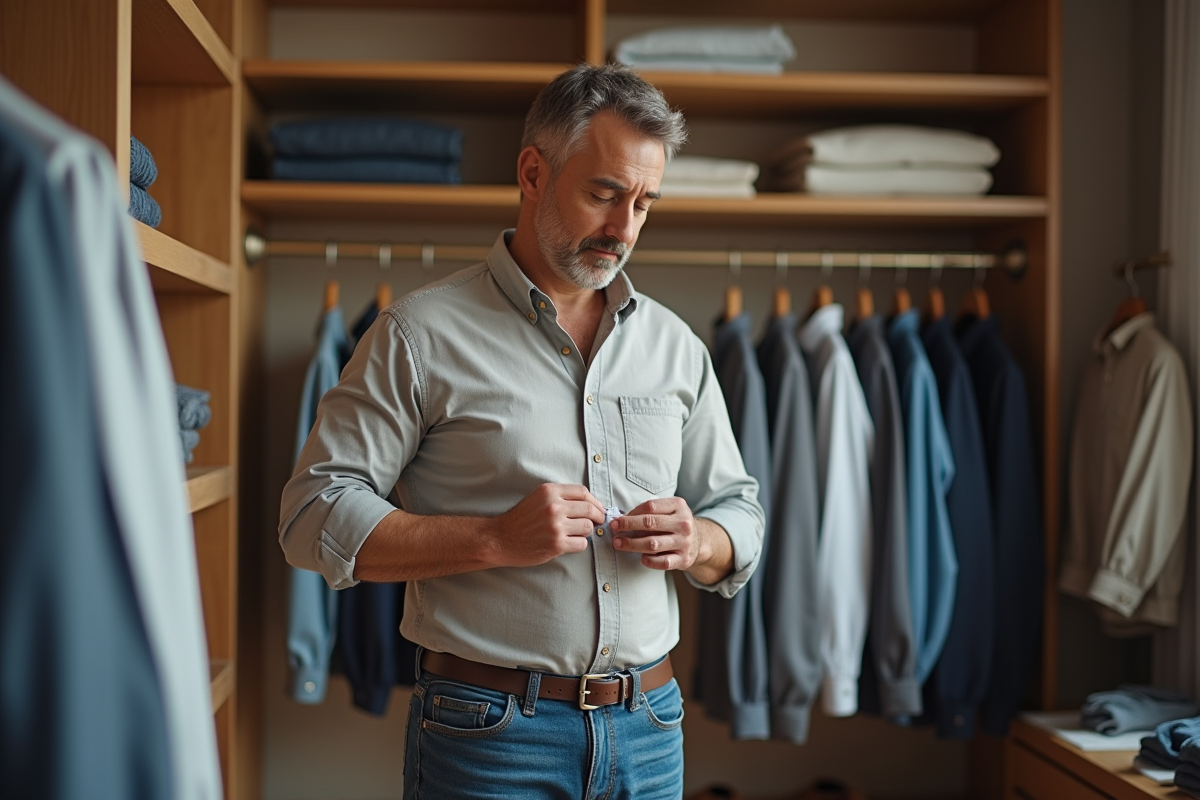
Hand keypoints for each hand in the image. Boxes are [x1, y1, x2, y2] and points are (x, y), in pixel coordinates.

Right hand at [491, 483, 605, 567]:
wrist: (500, 539)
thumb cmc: (520, 519)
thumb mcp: (538, 498)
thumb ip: (560, 497)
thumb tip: (589, 502)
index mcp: (549, 491)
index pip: (583, 492)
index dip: (595, 501)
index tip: (598, 508)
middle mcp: (554, 506)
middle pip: (589, 509)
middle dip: (597, 516)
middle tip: (598, 521)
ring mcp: (556, 526)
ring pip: (588, 527)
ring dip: (586, 531)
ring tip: (576, 533)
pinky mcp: (556, 544)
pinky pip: (581, 543)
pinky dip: (579, 544)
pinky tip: (569, 543)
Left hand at [609, 497, 699, 571]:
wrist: (699, 541)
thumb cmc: (676, 524)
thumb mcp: (670, 510)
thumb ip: (650, 512)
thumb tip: (622, 518)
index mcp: (679, 506)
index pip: (651, 506)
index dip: (632, 512)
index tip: (618, 518)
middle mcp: (683, 523)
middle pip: (650, 523)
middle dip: (628, 525)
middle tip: (613, 528)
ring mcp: (684, 542)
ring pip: (653, 544)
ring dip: (632, 544)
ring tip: (618, 544)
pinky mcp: (683, 559)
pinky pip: (663, 562)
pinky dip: (650, 561)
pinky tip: (641, 558)